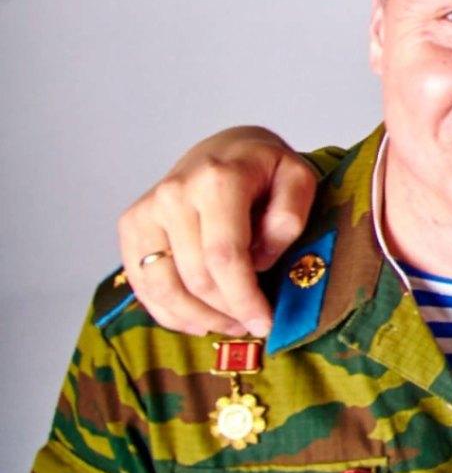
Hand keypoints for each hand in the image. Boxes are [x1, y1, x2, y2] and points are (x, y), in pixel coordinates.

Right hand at [117, 126, 314, 336]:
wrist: (225, 149)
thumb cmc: (266, 169)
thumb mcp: (298, 178)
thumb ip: (289, 216)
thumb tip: (260, 259)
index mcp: (218, 181)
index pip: (225, 256)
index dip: (244, 298)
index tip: (266, 323)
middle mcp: (174, 194)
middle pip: (196, 278)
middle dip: (228, 311)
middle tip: (253, 323)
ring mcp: (146, 210)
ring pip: (165, 288)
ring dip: (199, 318)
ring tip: (230, 324)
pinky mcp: (131, 225)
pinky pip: (144, 285)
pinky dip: (170, 312)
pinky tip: (199, 319)